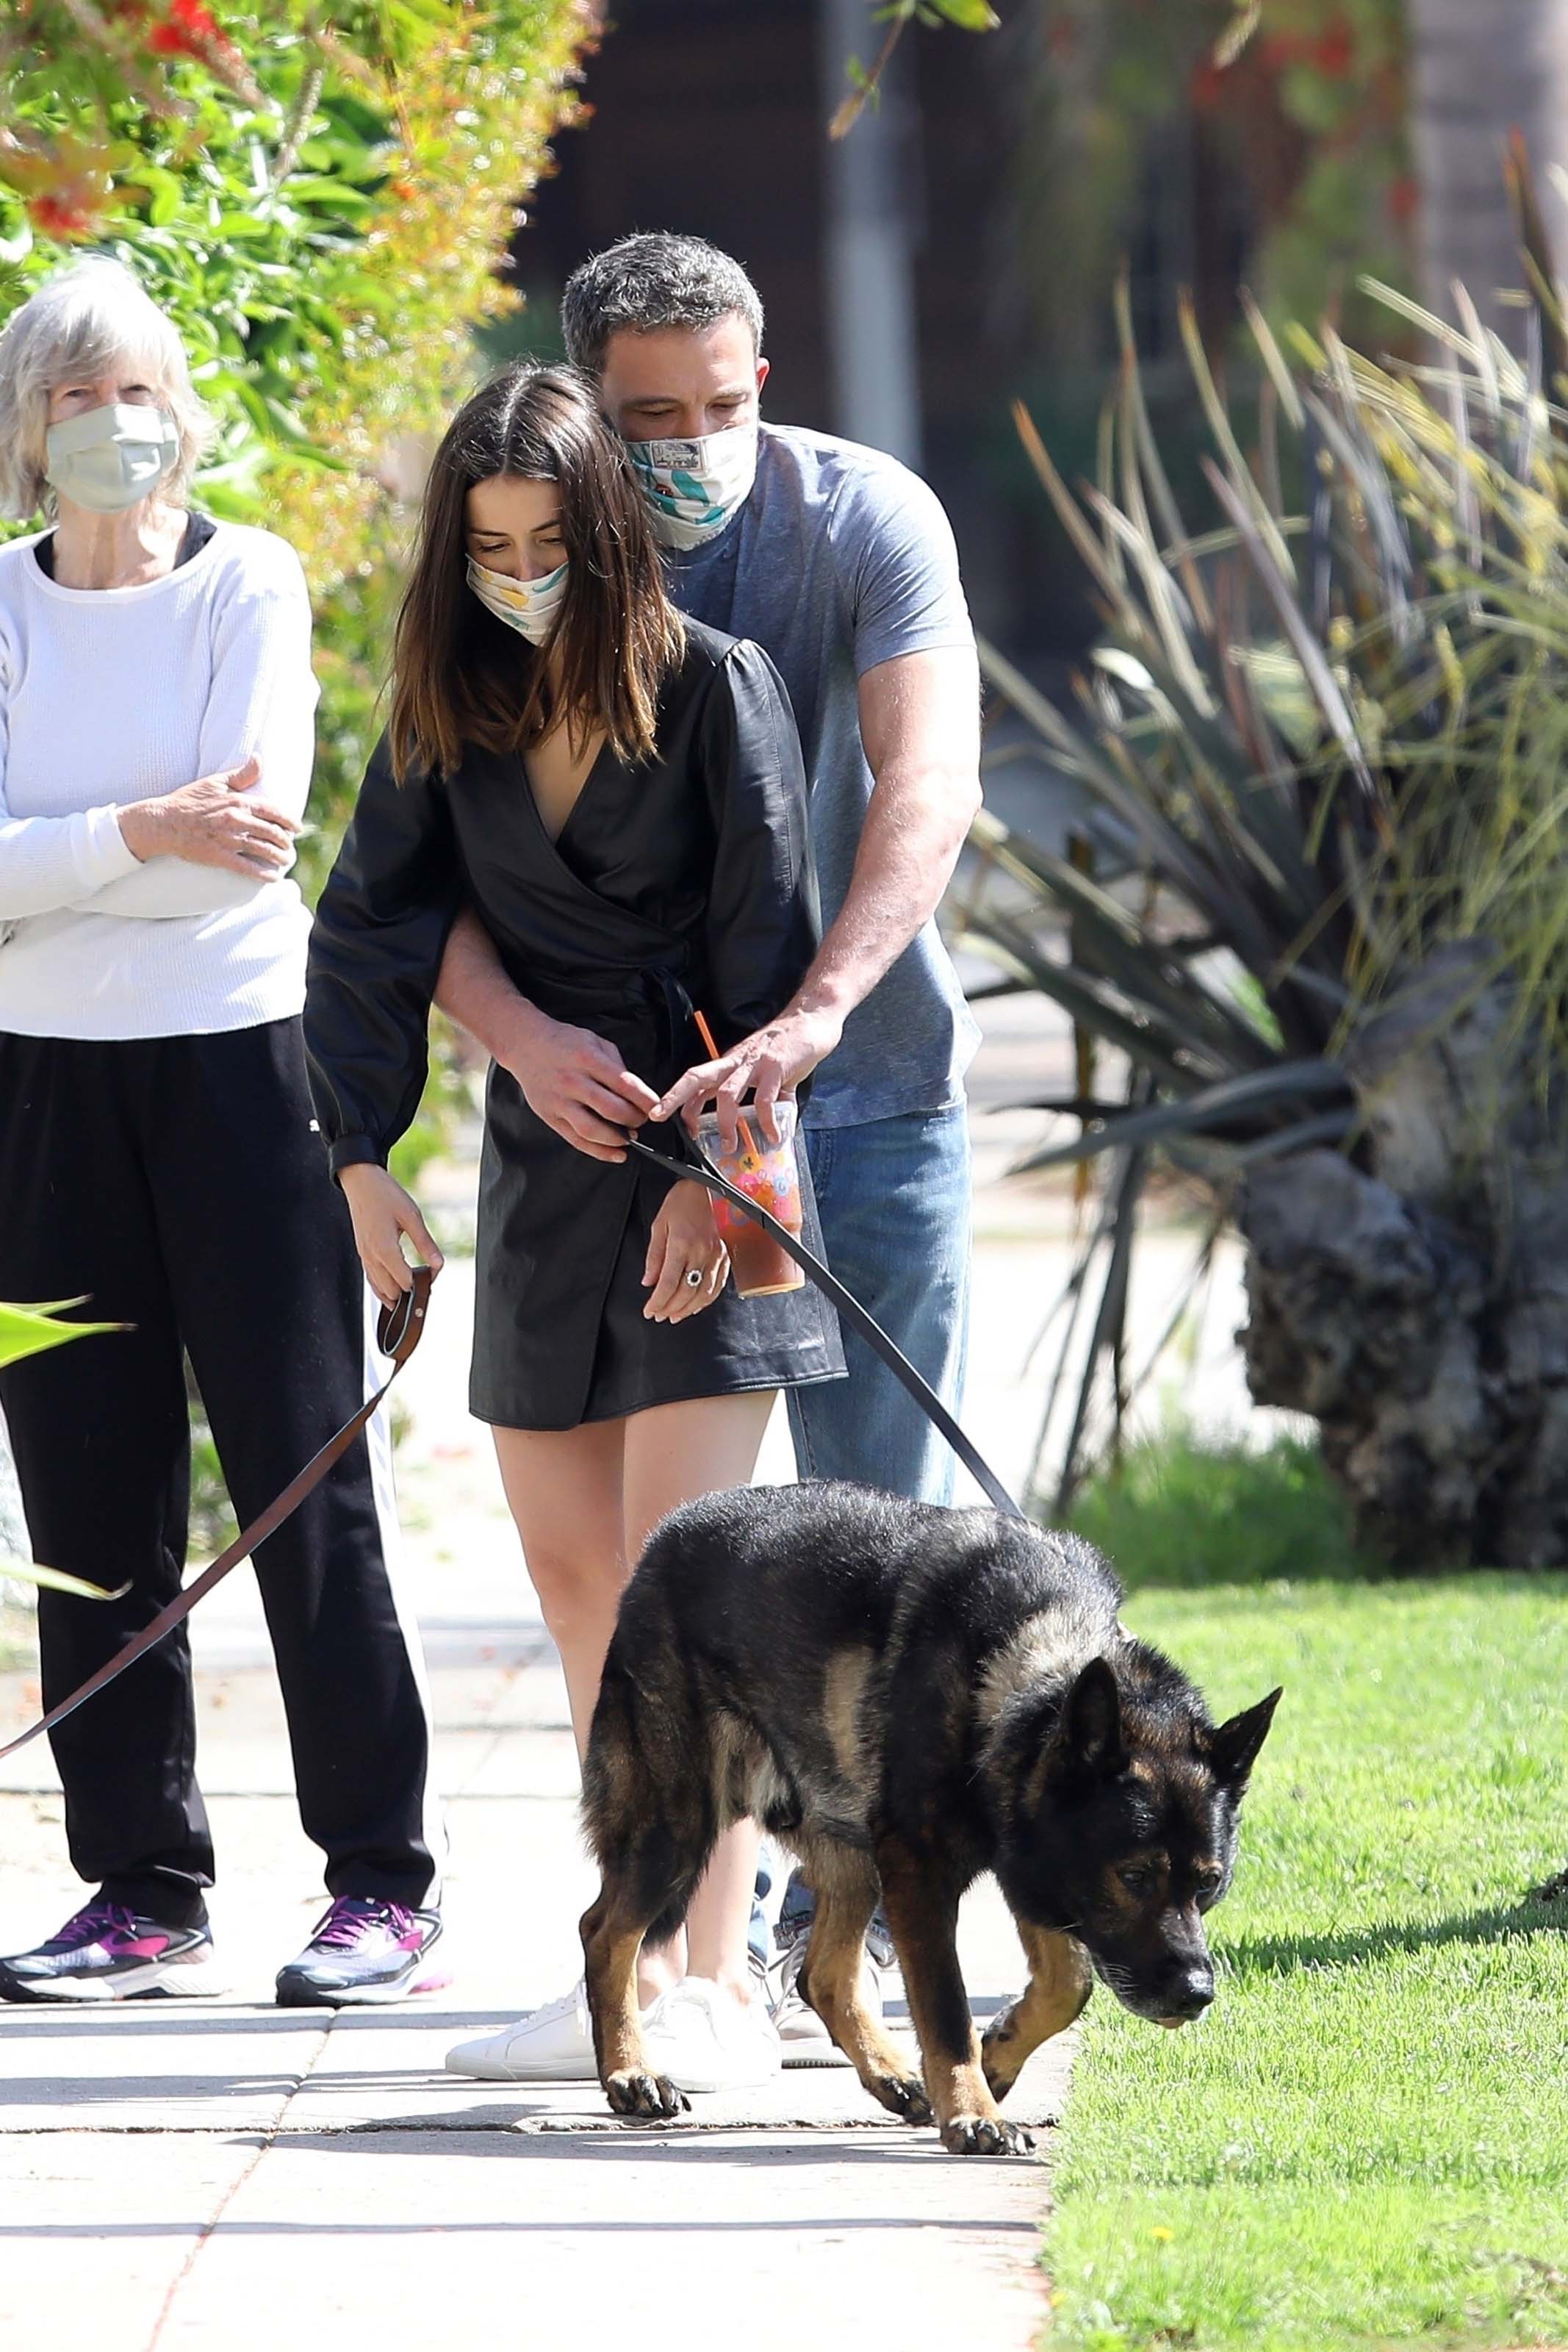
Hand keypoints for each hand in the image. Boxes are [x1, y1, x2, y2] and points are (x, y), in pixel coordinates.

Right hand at [117, 756, 300, 877]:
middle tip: (290, 847)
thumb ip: (241, 774)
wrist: (163, 821)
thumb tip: (259, 758)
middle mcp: (237, 820)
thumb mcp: (215, 782)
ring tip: (286, 861)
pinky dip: (264, 874)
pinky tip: (272, 877)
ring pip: (264, 850)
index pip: (274, 812)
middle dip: (286, 842)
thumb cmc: (189, 800)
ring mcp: (229, 839)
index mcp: (239, 801)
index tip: (298, 829)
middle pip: (273, 833)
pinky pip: (248, 867)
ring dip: (280, 858)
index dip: (290, 822)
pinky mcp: (220, 856)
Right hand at [338, 1162, 444, 1307]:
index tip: (434, 1275)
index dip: (422, 1283)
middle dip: (409, 1292)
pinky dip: (383, 1288)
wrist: (360, 1181)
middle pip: (391, 1291)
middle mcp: (371, 1257)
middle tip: (426, 1284)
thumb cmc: (385, 1195)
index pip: (405, 1282)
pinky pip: (371, 1279)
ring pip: (379, 1289)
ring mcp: (364, 1256)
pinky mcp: (362, 1252)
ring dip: (395, 1294)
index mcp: (385, 1249)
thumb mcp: (412, 1216)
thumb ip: (425, 1243)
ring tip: (412, 1293)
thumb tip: (438, 1265)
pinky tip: (393, 1290)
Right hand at [498, 1008, 660, 1163]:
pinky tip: (616, 1154)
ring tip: (630, 1138)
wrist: (525, 1044)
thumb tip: (637, 1093)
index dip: (645, 1100)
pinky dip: (598, 1151)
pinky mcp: (549, 1116)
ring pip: (592, 1130)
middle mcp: (572, 1081)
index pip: (624, 1084)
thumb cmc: (564, 1042)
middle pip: (611, 1110)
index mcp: (587, 1059)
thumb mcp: (595, 1042)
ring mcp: (559, 1101)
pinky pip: (576, 1140)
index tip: (657, 1107)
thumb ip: (617, 1066)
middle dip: (634, 1119)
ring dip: (617, 1139)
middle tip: (642, 1120)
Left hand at [642, 1179, 728, 1321]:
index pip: (668, 1283)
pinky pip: (717, 1285)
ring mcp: (716, 1256)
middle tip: (658, 1316)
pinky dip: (706, 1300)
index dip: (658, 1301)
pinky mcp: (724, 1256)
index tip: (649, 1311)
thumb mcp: (658, 1226)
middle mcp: (701, 1252)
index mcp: (681, 1244)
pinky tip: (695, 1306)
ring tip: (674, 1316)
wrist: (704, 1188)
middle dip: (670, 1308)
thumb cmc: (679, 1204)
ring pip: (703, 1293)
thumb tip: (648, 1282)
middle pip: (686, 1292)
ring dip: (688, 1309)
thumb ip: (654, 1257)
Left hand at [650, 1004, 841, 1151]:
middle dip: (675, 1097)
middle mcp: (736, 1061)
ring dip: (724, 1123)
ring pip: (727, 1094)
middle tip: (658, 1116)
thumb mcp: (766, 1070)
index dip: (678, 1097)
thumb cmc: (788, 1045)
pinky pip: (765, 1100)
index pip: (696, 1079)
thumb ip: (762, 1096)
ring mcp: (754, 1063)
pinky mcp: (776, 1067)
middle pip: (696, 1076)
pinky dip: (766, 1122)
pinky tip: (772, 1136)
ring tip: (729, 1146)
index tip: (667, 1117)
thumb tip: (764, 1126)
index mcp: (730, 1062)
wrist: (812, 1017)